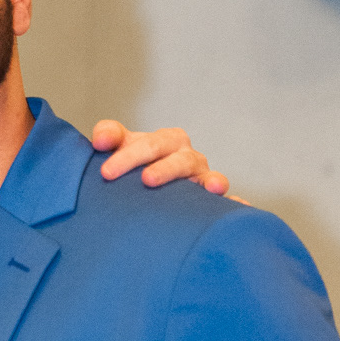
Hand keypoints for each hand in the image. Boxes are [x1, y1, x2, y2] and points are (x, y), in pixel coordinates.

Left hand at [91, 119, 229, 195]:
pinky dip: (234, 201)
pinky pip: (225, 200)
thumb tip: (100, 139)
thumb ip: (109, 136)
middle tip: (146, 181)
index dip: (129, 156)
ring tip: (206, 186)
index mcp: (164, 141)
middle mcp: (186, 156)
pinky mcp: (211, 199)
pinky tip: (239, 204)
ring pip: (203, 176)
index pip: (149, 143)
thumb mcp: (120, 147)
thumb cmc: (133, 164)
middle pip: (177, 159)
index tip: (106, 173)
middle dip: (163, 169)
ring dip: (206, 180)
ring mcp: (200, 177)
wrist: (150, 187)